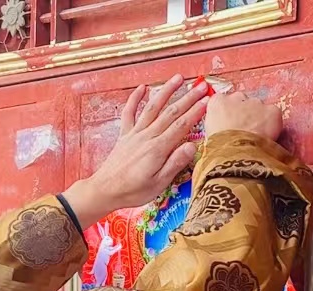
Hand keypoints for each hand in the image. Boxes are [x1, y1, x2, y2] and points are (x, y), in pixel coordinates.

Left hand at [64, 74, 208, 227]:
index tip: (208, 100)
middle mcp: (147, 136)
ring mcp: (135, 133)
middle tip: (201, 86)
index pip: (181, 126)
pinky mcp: (125, 135)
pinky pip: (130, 112)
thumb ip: (175, 163)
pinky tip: (142, 87)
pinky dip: (135, 98)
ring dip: (166, 91)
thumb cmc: (133, 191)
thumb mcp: (159, 184)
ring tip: (178, 78)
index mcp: (158, 149)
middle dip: (188, 97)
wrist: (105, 190)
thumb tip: (192, 146)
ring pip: (153, 107)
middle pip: (171, 112)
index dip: (196, 112)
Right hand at [204, 92, 282, 142]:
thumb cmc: (219, 149)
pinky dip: (273, 124)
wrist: (235, 154)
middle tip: (246, 131)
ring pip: (260, 108)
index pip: (225, 101)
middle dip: (246, 114)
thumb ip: (217, 123)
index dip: (230, 114)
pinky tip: (268, 137)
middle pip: (244, 102)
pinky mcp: (272, 111)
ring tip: (257, 137)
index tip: (232, 124)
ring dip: (259, 119)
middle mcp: (237, 97)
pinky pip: (274, 115)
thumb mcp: (209, 133)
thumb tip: (224, 128)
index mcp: (217, 102)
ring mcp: (256, 102)